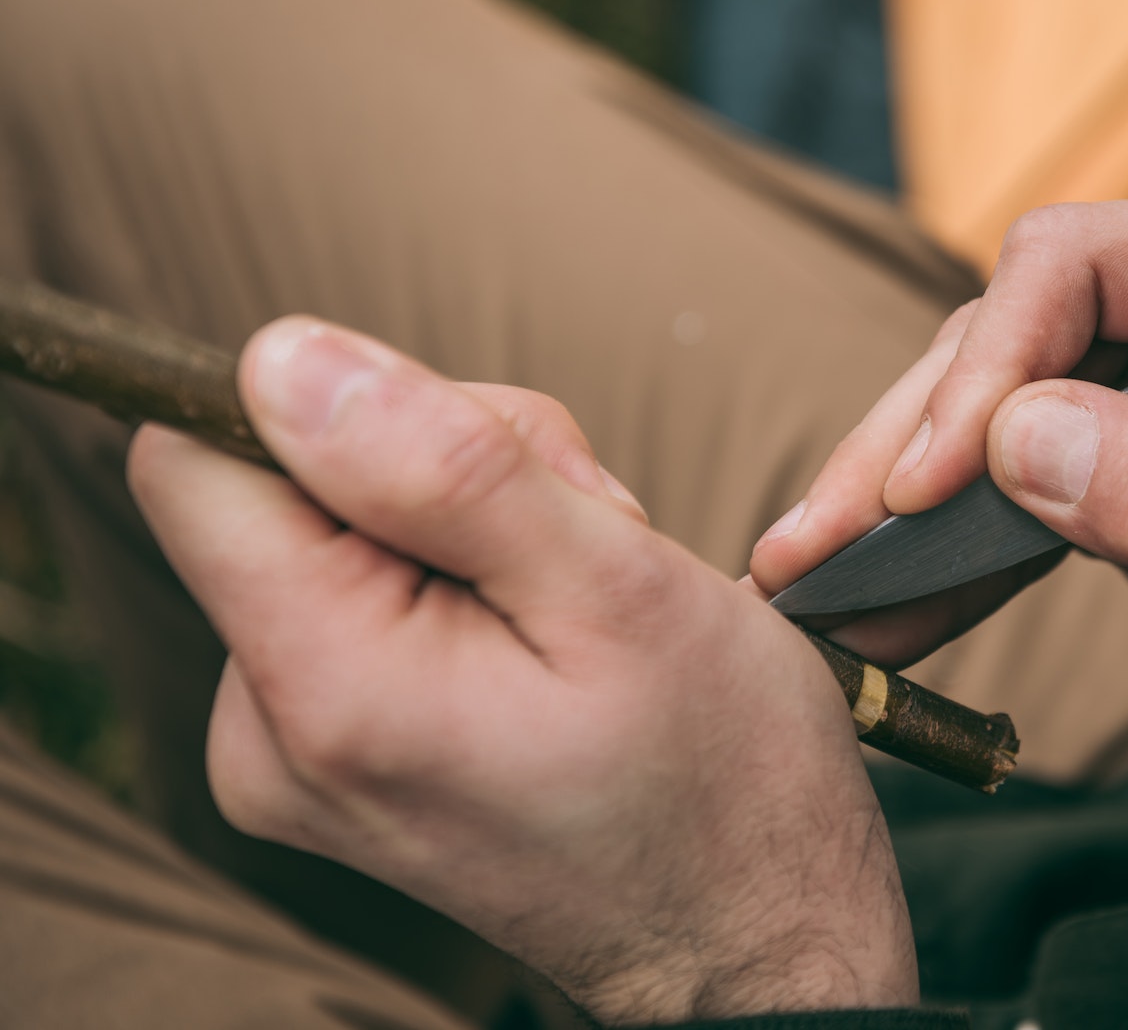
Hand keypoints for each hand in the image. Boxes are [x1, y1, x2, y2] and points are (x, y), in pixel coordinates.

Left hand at [128, 319, 916, 1024]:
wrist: (758, 937)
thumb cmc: (724, 779)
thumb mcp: (618, 587)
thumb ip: (444, 465)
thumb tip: (279, 358)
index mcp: (327, 690)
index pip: (203, 457)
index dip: (340, 411)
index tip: (478, 465)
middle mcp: (269, 734)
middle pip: (291, 481)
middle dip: (447, 470)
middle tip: (581, 552)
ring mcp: (296, 755)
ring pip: (339, 527)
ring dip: (473, 523)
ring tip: (583, 607)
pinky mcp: (333, 755)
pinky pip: (363, 596)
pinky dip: (466, 583)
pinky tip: (554, 640)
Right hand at [750, 174, 1127, 712]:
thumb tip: (1021, 445)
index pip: (1081, 259)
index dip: (988, 364)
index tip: (932, 485)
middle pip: (1010, 322)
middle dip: (909, 438)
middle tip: (814, 547)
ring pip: (990, 386)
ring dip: (903, 487)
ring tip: (813, 581)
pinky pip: (1017, 449)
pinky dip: (953, 527)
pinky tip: (878, 594)